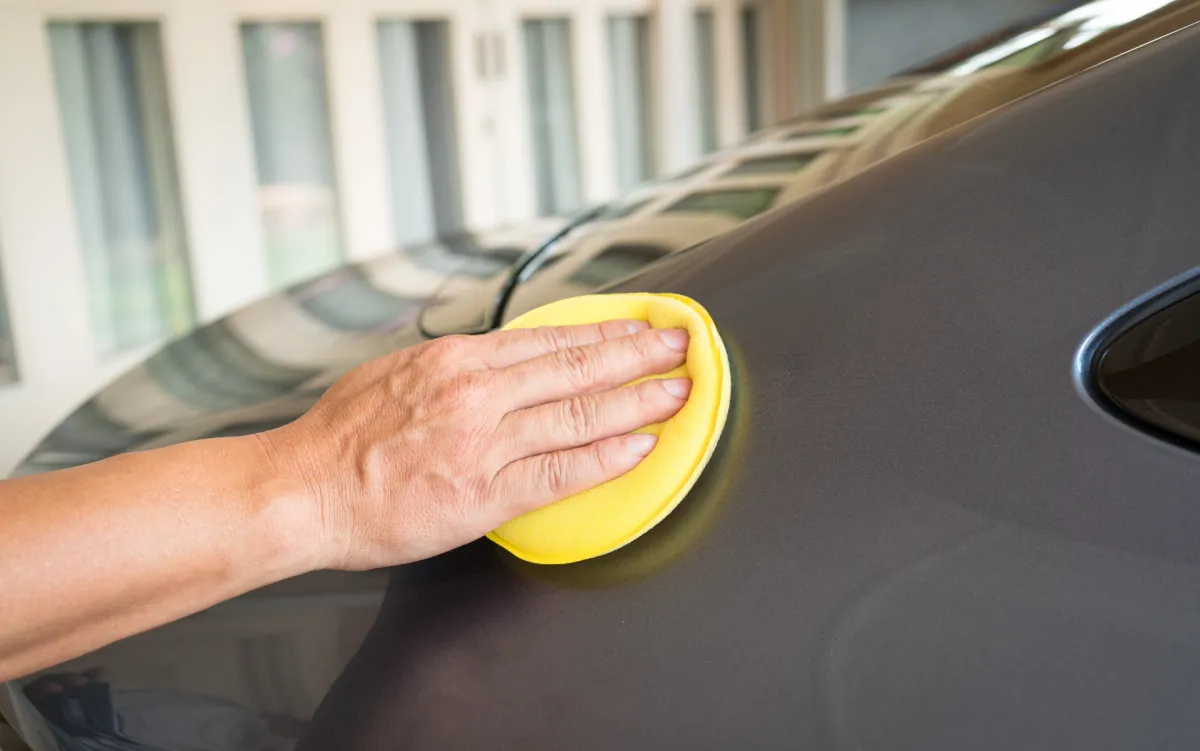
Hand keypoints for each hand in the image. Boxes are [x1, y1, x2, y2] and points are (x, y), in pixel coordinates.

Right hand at [263, 321, 690, 569]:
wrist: (302, 490)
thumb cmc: (340, 438)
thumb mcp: (395, 374)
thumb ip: (453, 368)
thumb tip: (494, 362)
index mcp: (456, 360)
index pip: (550, 338)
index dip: (604, 332)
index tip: (638, 326)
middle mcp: (477, 393)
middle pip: (577, 366)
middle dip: (637, 353)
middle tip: (680, 345)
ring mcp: (485, 443)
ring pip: (579, 414)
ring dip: (638, 400)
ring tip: (677, 392)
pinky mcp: (485, 494)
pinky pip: (561, 472)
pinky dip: (606, 457)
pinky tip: (640, 447)